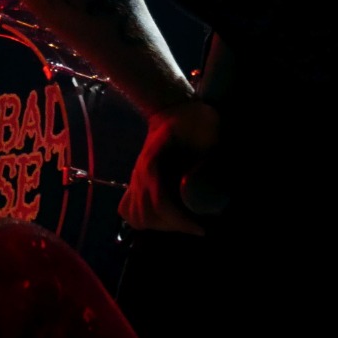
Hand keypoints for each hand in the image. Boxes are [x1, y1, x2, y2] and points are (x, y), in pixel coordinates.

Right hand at [118, 98, 220, 234]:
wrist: (171, 108)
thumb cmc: (191, 118)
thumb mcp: (206, 128)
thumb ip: (208, 153)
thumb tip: (209, 181)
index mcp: (153, 164)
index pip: (160, 204)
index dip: (179, 221)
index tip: (200, 229)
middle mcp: (139, 175)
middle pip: (148, 216)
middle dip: (172, 225)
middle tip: (194, 224)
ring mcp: (135, 179)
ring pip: (136, 217)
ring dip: (159, 225)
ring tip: (181, 222)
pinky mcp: (136, 183)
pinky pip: (127, 209)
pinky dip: (143, 220)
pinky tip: (162, 218)